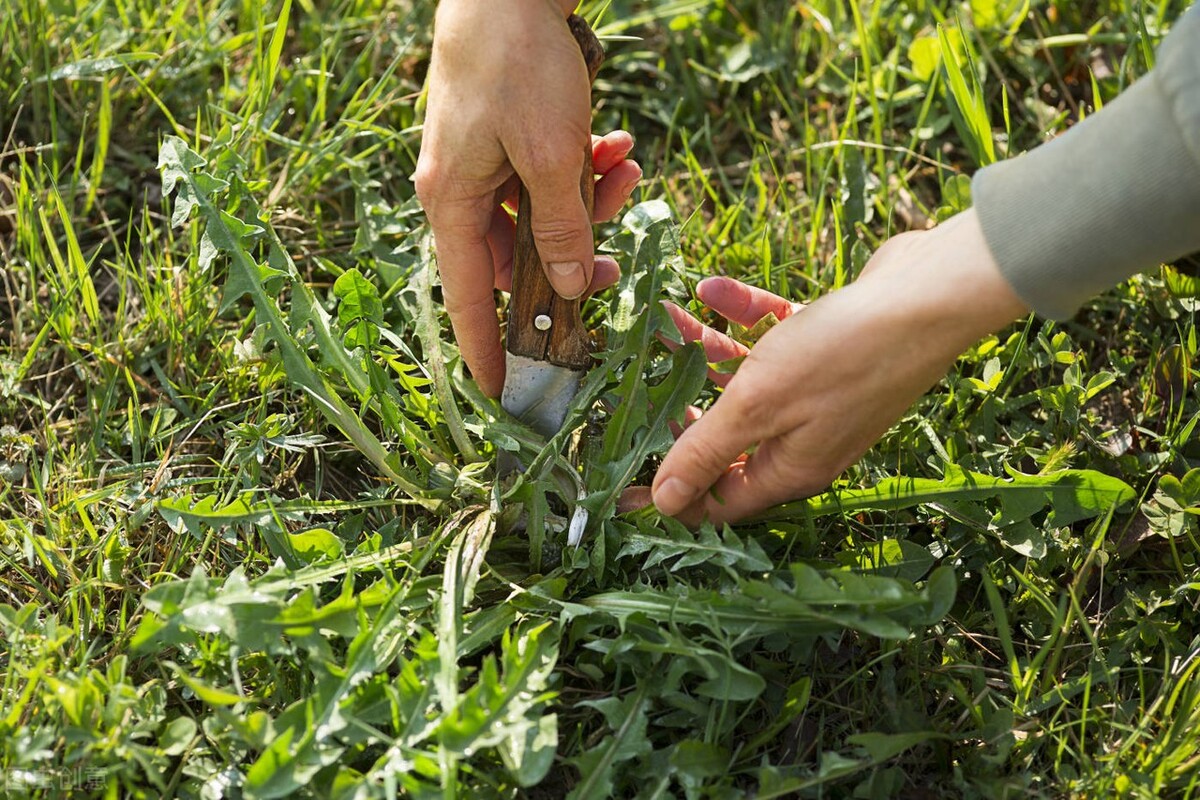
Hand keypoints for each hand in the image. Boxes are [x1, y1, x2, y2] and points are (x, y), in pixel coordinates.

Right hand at [414, 0, 641, 396]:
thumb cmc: (517, 65)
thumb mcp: (551, 157)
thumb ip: (561, 229)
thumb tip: (566, 287)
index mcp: (452, 203)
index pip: (466, 298)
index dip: (484, 348)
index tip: (499, 392)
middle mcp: (459, 192)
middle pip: (516, 259)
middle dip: (572, 258)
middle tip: (617, 264)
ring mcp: (481, 166)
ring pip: (541, 217)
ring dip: (589, 204)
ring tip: (625, 170)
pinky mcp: (504, 141)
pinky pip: (545, 178)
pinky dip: (582, 170)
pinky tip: (616, 146)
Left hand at [651, 209, 1029, 525]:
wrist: (928, 295)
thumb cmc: (843, 356)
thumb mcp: (758, 407)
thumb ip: (706, 451)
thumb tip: (663, 503)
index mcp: (788, 468)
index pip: (718, 498)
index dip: (671, 491)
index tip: (623, 477)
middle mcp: (803, 438)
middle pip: (726, 438)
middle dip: (680, 410)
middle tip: (638, 384)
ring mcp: (818, 393)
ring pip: (744, 380)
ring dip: (703, 351)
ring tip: (664, 320)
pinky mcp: (828, 346)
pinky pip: (772, 337)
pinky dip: (742, 316)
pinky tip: (710, 288)